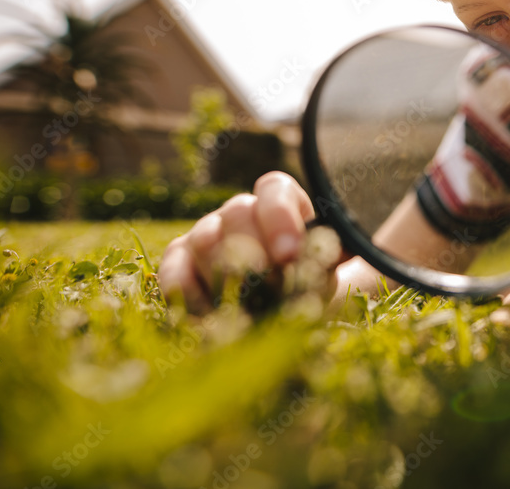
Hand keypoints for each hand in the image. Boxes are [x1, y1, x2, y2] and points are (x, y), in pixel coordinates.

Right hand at [157, 171, 320, 312]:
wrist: (285, 307)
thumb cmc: (309, 278)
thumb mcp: (325, 265)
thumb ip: (328, 253)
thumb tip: (335, 248)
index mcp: (280, 200)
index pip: (274, 189)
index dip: (279, 218)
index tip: (290, 255)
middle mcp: (239, 210)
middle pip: (236, 213)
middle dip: (255, 253)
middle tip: (269, 289)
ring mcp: (205, 232)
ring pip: (206, 240)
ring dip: (227, 278)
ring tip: (247, 310)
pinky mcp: (179, 260)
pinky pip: (174, 271)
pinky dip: (190, 297)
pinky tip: (210, 321)